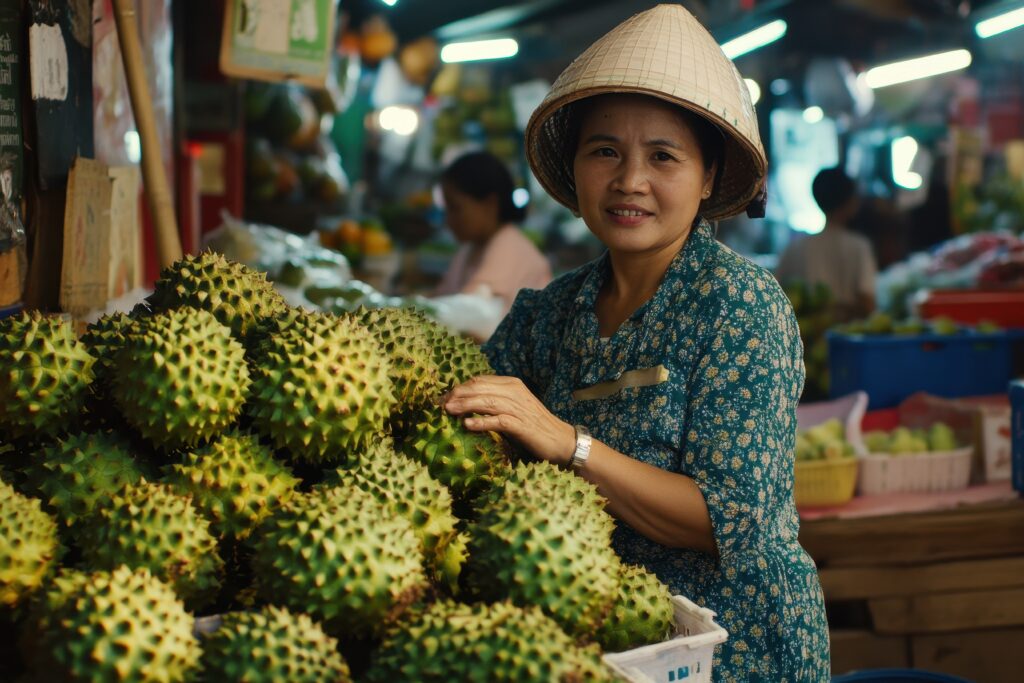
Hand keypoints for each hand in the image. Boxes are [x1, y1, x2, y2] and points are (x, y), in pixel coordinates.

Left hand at [442, 375, 576, 465]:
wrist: (559, 440)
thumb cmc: (532, 426)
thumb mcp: (511, 408)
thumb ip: (493, 403)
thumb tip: (465, 405)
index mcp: (511, 384)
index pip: (478, 380)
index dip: (458, 388)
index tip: (442, 398)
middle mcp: (514, 392)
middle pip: (479, 388)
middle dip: (456, 395)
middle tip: (439, 405)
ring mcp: (519, 408)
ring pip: (486, 401)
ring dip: (464, 405)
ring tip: (448, 411)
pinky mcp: (522, 424)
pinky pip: (498, 420)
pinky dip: (481, 422)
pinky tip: (467, 425)